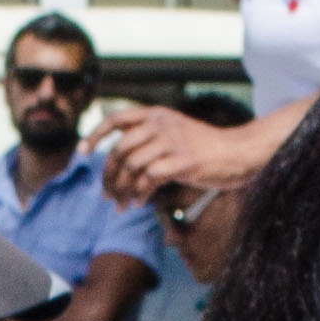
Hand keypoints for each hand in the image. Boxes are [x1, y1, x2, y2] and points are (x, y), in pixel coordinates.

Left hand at [97, 103, 253, 209]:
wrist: (237, 153)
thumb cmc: (204, 148)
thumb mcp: (174, 133)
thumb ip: (149, 138)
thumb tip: (118, 158)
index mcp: (156, 115)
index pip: (116, 119)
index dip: (95, 135)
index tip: (83, 152)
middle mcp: (161, 124)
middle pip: (119, 150)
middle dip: (108, 176)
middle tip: (107, 195)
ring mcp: (171, 142)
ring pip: (131, 167)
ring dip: (121, 191)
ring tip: (121, 205)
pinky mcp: (182, 162)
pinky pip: (148, 180)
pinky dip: (139, 194)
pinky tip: (139, 203)